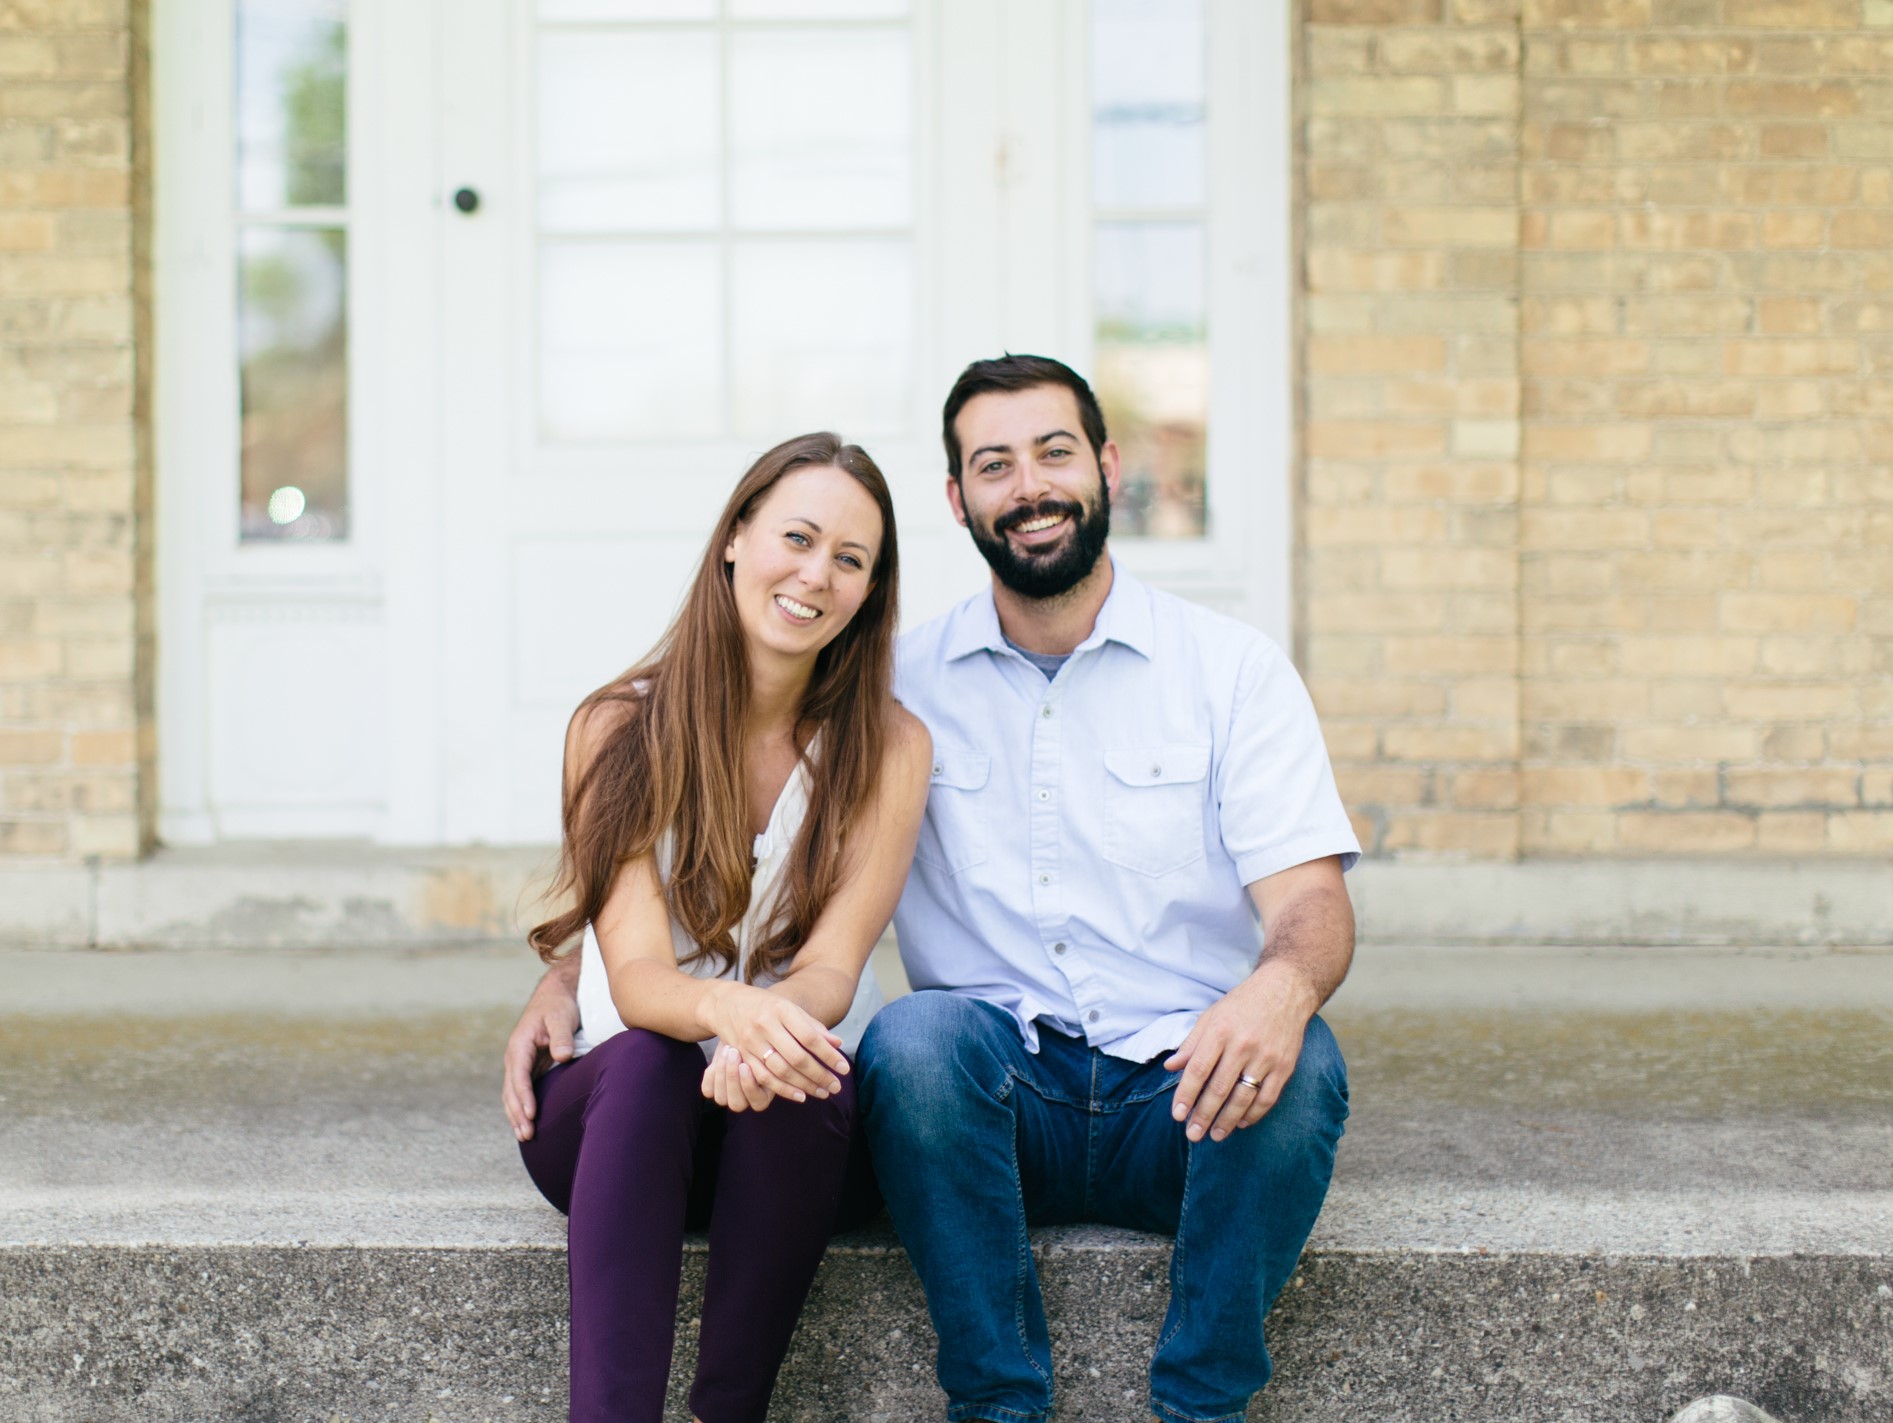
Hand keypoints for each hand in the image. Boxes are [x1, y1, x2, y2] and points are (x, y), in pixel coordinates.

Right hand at [502, 961, 580, 1142]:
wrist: (555, 995)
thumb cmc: (559, 1005)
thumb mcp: (562, 1017)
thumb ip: (562, 1036)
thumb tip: (561, 1056)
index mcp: (520, 1045)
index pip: (519, 1076)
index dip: (524, 1097)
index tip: (531, 1114)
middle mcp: (515, 1056)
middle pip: (511, 1090)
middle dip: (517, 1113)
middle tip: (527, 1135)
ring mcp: (519, 1063)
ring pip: (512, 1094)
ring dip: (516, 1115)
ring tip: (524, 1136)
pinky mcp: (528, 1067)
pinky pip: (520, 1091)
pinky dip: (521, 1108)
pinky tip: (526, 1123)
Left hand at [700, 1042, 774, 1112]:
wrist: (742, 1036)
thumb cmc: (759, 1044)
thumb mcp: (764, 1051)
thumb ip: (765, 1061)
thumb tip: (767, 1061)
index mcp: (764, 1097)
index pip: (757, 1102)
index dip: (749, 1085)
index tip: (745, 1065)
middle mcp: (746, 1102)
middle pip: (737, 1104)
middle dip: (732, 1078)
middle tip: (734, 1054)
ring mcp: (728, 1098)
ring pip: (721, 1098)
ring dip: (722, 1074)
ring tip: (727, 1051)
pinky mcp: (713, 1091)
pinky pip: (708, 1090)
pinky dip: (711, 1074)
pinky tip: (720, 1057)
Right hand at [704, 982, 847, 1104]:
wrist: (725, 1003)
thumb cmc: (765, 1006)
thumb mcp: (789, 1007)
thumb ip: (813, 1026)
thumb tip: (837, 1044)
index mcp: (781, 1010)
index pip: (810, 1037)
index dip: (829, 1055)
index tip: (844, 1068)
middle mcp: (765, 1026)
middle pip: (797, 1057)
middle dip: (819, 1074)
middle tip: (836, 1086)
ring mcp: (751, 1042)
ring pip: (781, 1070)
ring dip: (804, 1085)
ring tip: (823, 1092)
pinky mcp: (742, 1056)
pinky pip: (764, 1078)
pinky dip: (783, 1090)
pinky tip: (800, 1096)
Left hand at [1163, 960, 1318, 1143]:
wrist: (1285, 990)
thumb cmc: (1242, 1004)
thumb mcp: (1212, 1016)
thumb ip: (1191, 1043)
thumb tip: (1170, 1067)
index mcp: (1220, 1031)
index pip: (1198, 1070)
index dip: (1186, 1095)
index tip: (1177, 1115)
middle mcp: (1242, 1045)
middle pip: (1219, 1088)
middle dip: (1203, 1115)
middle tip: (1193, 1135)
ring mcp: (1266, 1057)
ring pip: (1243, 1098)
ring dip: (1227, 1121)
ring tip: (1215, 1135)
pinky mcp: (1285, 1066)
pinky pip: (1268, 1098)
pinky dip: (1254, 1114)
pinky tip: (1242, 1123)